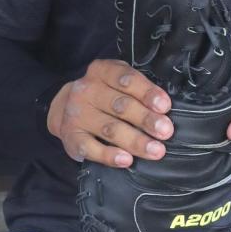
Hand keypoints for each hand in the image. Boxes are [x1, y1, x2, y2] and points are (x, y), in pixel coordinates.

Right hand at [46, 58, 175, 166]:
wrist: (65, 109)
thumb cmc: (104, 96)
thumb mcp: (117, 83)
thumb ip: (138, 90)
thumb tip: (164, 110)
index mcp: (101, 71)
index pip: (126, 79)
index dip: (147, 93)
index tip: (165, 106)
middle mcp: (86, 90)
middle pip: (120, 106)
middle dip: (146, 119)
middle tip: (166, 131)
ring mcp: (77, 115)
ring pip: (110, 129)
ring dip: (136, 141)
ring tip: (156, 150)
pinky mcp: (71, 137)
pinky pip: (91, 148)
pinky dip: (109, 155)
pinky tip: (126, 160)